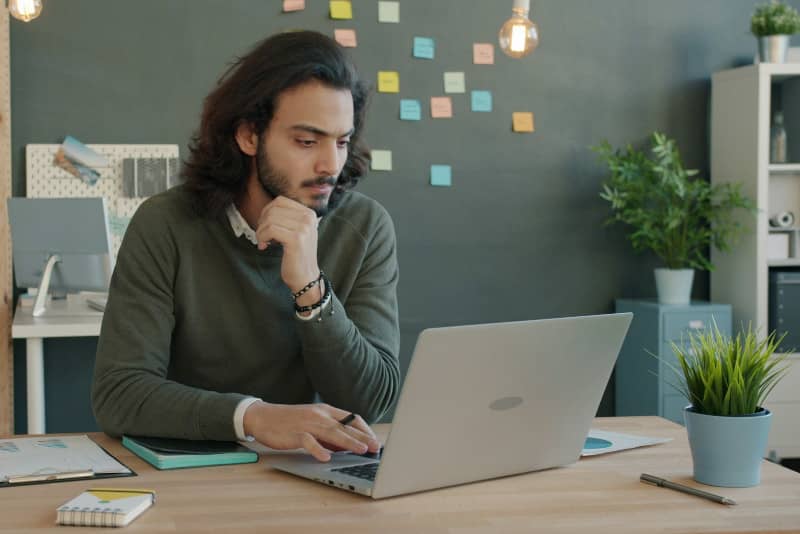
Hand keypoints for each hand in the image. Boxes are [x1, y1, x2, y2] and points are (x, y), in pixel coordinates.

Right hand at [243, 402, 380, 461]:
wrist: (263, 417)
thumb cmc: (290, 422)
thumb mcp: (314, 423)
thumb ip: (330, 434)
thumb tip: (347, 447)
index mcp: (326, 411)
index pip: (351, 418)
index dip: (364, 430)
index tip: (374, 440)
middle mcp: (319, 415)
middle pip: (345, 426)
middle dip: (362, 437)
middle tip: (375, 447)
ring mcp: (307, 423)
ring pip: (331, 432)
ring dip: (348, 442)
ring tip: (360, 450)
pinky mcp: (295, 433)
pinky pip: (308, 441)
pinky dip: (317, 449)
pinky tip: (325, 458)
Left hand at [255, 196, 319, 292]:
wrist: (306, 277)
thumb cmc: (297, 255)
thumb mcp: (296, 231)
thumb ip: (286, 217)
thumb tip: (267, 208)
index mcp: (309, 214)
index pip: (280, 201)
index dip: (266, 211)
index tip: (265, 226)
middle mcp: (308, 218)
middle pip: (273, 209)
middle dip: (262, 223)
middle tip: (262, 236)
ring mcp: (304, 228)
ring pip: (270, 219)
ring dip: (261, 232)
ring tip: (263, 242)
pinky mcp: (296, 239)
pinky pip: (270, 230)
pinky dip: (262, 238)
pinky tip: (264, 246)